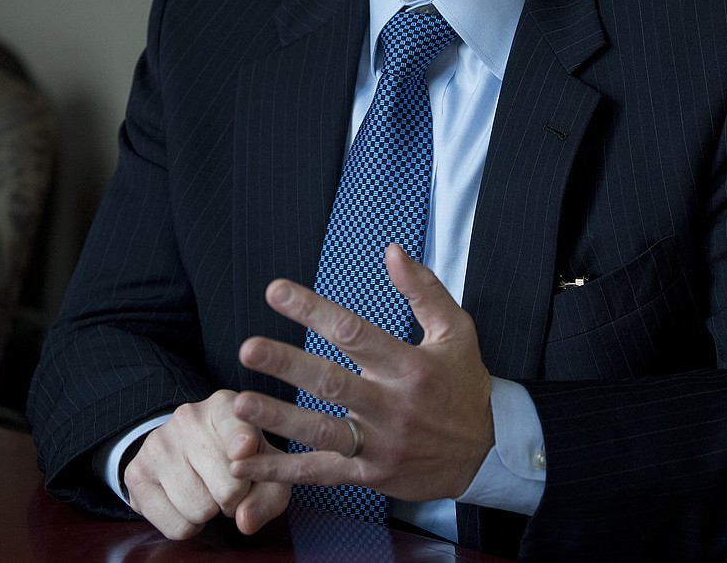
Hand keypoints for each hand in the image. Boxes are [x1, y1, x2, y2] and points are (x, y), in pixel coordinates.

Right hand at [123, 389, 289, 538]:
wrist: (189, 452)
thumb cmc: (240, 459)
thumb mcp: (266, 468)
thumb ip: (269, 495)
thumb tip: (244, 520)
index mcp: (225, 405)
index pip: (237, 430)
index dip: (243, 445)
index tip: (244, 449)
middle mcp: (188, 416)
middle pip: (227, 486)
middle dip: (235, 497)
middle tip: (229, 484)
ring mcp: (158, 443)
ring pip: (200, 509)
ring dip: (211, 511)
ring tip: (208, 489)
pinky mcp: (136, 473)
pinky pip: (176, 526)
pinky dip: (189, 525)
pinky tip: (188, 500)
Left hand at [231, 244, 493, 501]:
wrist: (487, 452)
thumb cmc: (466, 382)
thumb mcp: (456, 330)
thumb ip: (424, 289)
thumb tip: (391, 251)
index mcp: (411, 367)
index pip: (354, 333)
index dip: (313, 310)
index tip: (276, 291)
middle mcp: (393, 406)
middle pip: (333, 384)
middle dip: (288, 365)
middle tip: (248, 348)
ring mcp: (380, 445)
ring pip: (322, 433)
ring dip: (278, 419)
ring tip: (238, 403)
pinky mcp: (370, 475)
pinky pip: (320, 474)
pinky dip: (280, 472)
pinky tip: (244, 464)